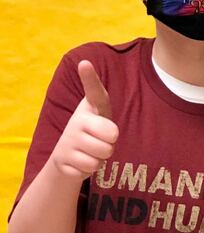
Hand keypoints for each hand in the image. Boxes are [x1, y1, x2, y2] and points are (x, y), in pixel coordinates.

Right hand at [48, 60, 117, 180]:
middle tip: (101, 141)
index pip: (94, 92)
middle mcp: (77, 121)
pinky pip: (91, 168)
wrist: (68, 156)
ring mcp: (67, 140)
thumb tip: (95, 96)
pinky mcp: (62, 160)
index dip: (90, 78)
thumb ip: (106, 112)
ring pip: (103, 155)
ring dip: (102, 157)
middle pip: (112, 136)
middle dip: (112, 143)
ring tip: (91, 150)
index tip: (85, 63)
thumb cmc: (94, 132)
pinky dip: (91, 168)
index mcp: (89, 109)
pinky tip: (81, 161)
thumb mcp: (102, 118)